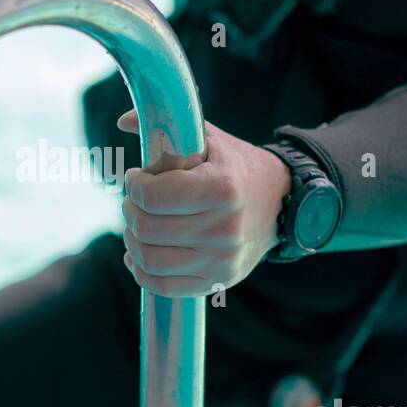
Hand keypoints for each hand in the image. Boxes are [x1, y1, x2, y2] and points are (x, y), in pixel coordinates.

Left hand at [117, 109, 290, 297]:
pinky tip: (139, 254)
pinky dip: (141, 271)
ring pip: (149, 259)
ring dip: (131, 239)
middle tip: (135, 200)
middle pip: (146, 227)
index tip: (137, 177)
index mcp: (221, 188)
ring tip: (138, 223)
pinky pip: (162, 285)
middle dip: (129, 209)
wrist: (281, 204)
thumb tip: (125, 121)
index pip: (152, 195)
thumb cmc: (235, 167)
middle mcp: (224, 228)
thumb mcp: (209, 139)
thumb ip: (169, 125)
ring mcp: (221, 259)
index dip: (134, 185)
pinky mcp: (217, 281)